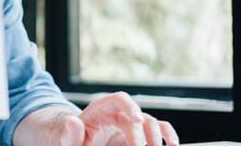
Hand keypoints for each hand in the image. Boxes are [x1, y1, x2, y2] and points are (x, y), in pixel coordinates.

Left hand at [13, 92, 178, 145]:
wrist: (79, 143)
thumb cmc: (73, 140)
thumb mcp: (68, 140)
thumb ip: (71, 134)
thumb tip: (71, 121)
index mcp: (101, 109)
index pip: (119, 99)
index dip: (130, 107)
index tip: (137, 120)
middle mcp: (119, 113)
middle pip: (138, 116)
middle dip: (141, 135)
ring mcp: (131, 124)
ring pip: (152, 123)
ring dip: (156, 137)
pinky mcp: (139, 135)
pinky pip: (158, 130)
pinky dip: (167, 135)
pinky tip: (172, 144)